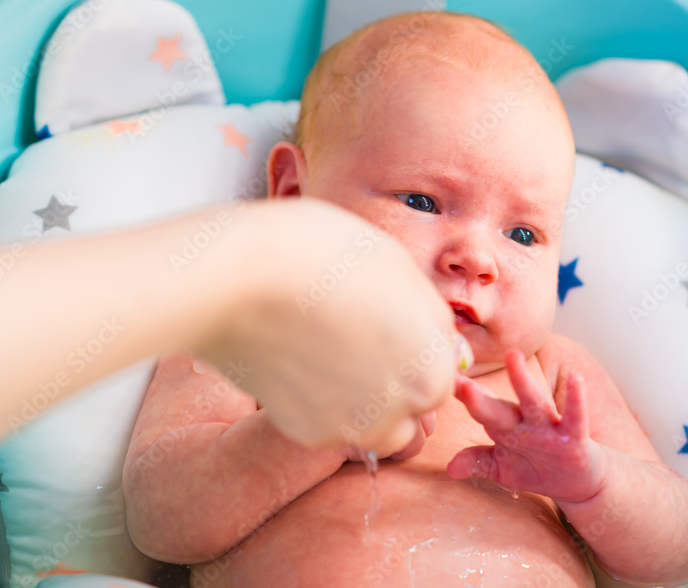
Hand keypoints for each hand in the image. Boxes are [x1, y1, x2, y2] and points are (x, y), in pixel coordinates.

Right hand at [196, 199, 468, 454]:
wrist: (239, 276)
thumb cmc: (324, 254)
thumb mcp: (399, 269)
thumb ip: (430, 318)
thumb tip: (448, 351)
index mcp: (433, 368)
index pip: (441, 374)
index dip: (415, 348)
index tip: (386, 325)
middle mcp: (401, 409)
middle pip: (411, 409)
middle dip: (395, 384)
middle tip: (355, 340)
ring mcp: (352, 426)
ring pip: (374, 427)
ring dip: (363, 403)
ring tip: (327, 352)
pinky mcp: (306, 433)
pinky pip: (329, 426)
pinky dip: (320, 403)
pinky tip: (298, 360)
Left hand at [447, 349, 607, 503]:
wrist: (579, 482)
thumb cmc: (537, 468)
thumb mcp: (503, 470)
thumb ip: (478, 463)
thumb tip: (450, 468)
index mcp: (505, 428)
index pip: (480, 410)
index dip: (461, 398)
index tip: (438, 382)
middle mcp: (524, 422)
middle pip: (498, 407)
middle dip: (479, 396)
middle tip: (460, 381)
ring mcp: (549, 427)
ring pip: (533, 402)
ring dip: (522, 380)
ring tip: (513, 357)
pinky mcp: (575, 436)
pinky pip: (575, 417)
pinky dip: (576, 400)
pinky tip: (577, 379)